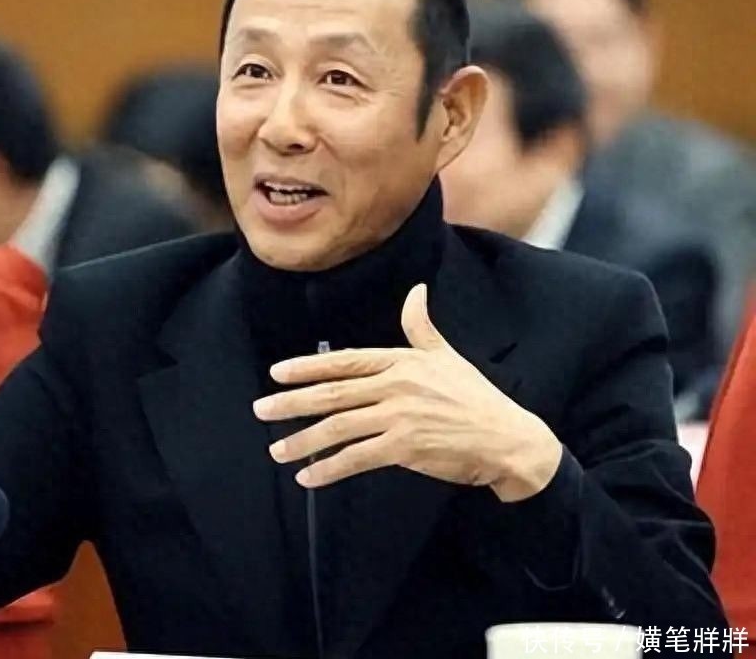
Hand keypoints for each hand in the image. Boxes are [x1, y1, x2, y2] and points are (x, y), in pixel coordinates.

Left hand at [253, 283, 561, 501]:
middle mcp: (395, 386)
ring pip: (339, 428)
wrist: (506, 438)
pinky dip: (329, 468)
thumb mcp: (446, 356)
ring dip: (303, 440)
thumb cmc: (475, 397)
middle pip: (332, 394)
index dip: (307, 367)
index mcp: (400, 362)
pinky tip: (309, 476)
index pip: (344, 362)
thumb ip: (421, 327)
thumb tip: (415, 291)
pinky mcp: (405, 448)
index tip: (277, 373)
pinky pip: (357, 458)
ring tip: (277, 450)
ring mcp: (399, 417)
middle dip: (291, 402)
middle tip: (261, 410)